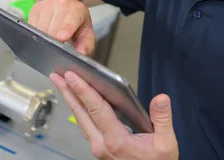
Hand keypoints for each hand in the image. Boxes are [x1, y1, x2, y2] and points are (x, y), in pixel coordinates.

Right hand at [29, 0, 95, 54]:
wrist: (66, 4)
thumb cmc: (77, 22)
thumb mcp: (87, 33)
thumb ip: (86, 45)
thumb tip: (81, 54)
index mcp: (77, 10)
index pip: (70, 21)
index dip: (65, 29)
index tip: (61, 38)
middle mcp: (63, 4)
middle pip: (53, 28)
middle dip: (53, 40)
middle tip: (56, 47)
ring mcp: (48, 4)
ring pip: (40, 28)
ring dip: (44, 38)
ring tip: (51, 39)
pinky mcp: (36, 7)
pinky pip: (32, 26)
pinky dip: (36, 33)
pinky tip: (44, 33)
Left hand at [50, 71, 178, 159]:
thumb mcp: (166, 144)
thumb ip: (163, 120)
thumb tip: (161, 98)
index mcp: (116, 140)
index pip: (96, 109)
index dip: (83, 90)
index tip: (72, 76)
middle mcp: (101, 144)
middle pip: (81, 113)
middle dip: (68, 92)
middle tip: (56, 74)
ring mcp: (98, 148)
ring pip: (80, 120)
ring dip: (70, 100)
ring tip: (62, 84)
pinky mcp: (99, 150)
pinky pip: (85, 126)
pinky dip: (78, 111)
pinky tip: (77, 103)